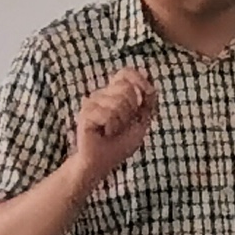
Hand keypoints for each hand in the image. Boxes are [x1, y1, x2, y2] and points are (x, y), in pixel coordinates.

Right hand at [69, 67, 156, 194]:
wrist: (102, 162)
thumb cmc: (120, 143)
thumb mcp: (141, 121)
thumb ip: (148, 102)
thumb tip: (150, 81)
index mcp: (115, 94)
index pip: (125, 73)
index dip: (138, 78)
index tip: (147, 92)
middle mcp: (102, 95)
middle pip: (126, 88)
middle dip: (131, 109)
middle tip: (122, 124)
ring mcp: (92, 103)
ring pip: (118, 103)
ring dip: (121, 122)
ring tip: (111, 130)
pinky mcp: (84, 113)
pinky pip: (107, 114)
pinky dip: (110, 127)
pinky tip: (103, 133)